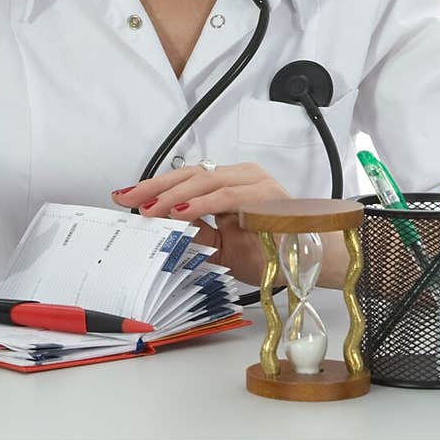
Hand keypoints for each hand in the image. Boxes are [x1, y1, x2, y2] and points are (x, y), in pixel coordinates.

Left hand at [111, 163, 291, 283]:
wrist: (313, 263)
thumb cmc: (270, 253)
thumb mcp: (221, 244)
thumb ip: (195, 231)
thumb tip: (159, 223)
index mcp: (232, 183)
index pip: (187, 179)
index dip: (155, 187)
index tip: (126, 197)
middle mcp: (243, 176)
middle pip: (190, 175)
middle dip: (154, 187)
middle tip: (126, 199)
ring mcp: (255, 183)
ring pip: (204, 181)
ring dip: (172, 196)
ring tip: (148, 209)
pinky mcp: (266, 196)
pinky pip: (226, 196)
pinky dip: (200, 204)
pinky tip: (178, 212)